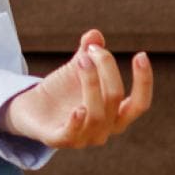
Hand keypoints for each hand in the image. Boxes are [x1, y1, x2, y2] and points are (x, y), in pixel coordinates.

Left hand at [0, 30, 150, 147]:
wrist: (31, 108)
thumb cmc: (62, 90)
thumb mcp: (76, 69)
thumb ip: (87, 53)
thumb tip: (95, 34)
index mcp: (115, 115)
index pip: (139, 104)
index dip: (144, 82)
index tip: (141, 55)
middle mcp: (104, 130)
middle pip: (115, 98)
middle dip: (106, 68)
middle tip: (92, 49)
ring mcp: (84, 137)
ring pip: (97, 114)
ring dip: (91, 83)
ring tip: (81, 59)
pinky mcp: (59, 139)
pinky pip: (72, 134)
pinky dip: (77, 122)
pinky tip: (78, 108)